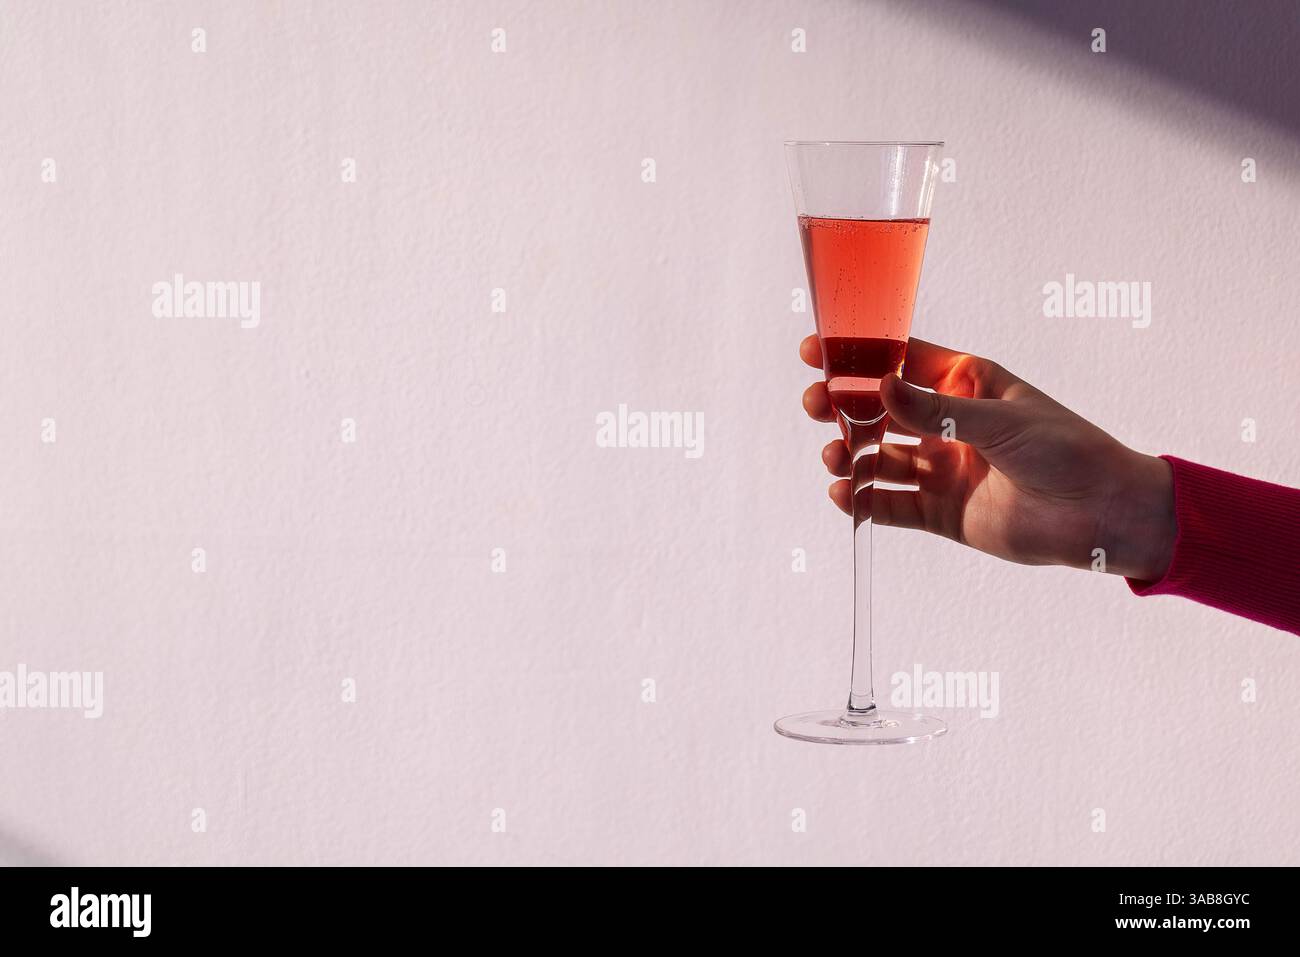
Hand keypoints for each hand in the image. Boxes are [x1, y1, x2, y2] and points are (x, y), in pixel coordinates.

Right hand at [800, 335, 1175, 580]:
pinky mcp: (941, 511)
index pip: (899, 362)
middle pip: (878, 410)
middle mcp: (947, 424)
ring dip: (849, 454)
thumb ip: (935, 410)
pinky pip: (890, 505)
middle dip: (842, 407)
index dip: (857, 356)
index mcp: (965, 385)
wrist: (1102, 514)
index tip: (816, 350)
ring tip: (835, 458)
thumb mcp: (1000, 420)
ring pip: (878, 458)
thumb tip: (880, 387)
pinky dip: (863, 501)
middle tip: (815, 405)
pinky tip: (845, 495)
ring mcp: (941, 468)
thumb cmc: (1068, 449)